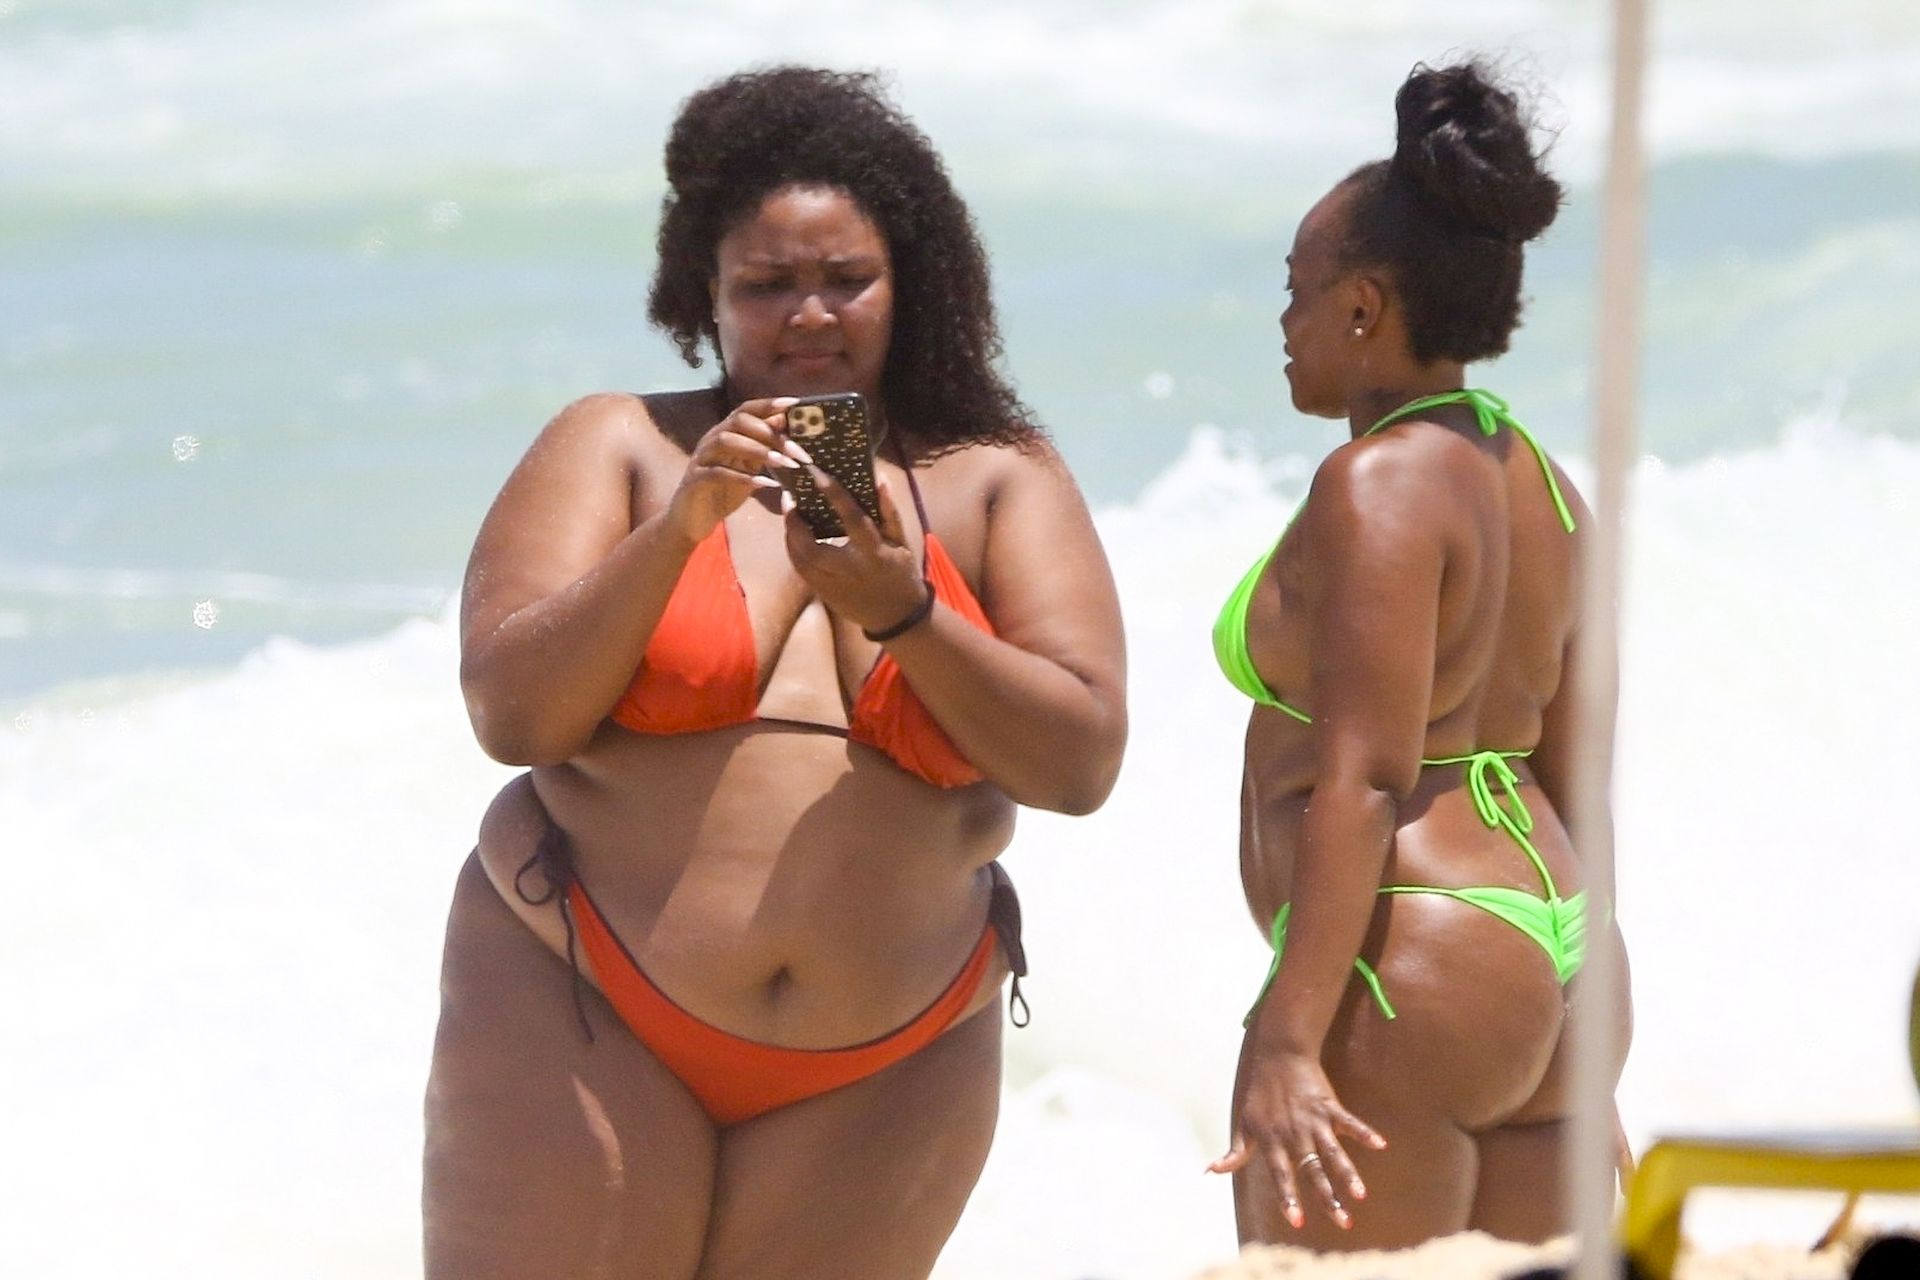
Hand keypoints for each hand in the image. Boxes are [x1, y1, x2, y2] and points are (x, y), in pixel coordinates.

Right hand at [665, 398, 802, 542]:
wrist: (693, 520)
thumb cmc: (724, 491)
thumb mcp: (750, 467)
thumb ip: (764, 447)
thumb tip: (786, 425)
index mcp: (726, 432)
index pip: (747, 410)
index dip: (769, 405)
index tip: (795, 404)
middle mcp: (712, 439)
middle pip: (739, 421)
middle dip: (770, 433)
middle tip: (797, 451)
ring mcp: (701, 458)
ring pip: (726, 441)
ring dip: (758, 450)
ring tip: (784, 463)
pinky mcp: (695, 480)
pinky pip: (717, 472)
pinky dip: (742, 477)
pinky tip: (765, 483)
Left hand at [782, 466, 925, 634]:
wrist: (897, 617)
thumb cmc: (901, 573)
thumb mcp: (902, 541)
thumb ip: (889, 511)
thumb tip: (879, 479)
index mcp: (873, 553)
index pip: (852, 518)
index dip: (834, 494)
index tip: (815, 472)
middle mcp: (849, 570)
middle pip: (811, 546)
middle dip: (794, 522)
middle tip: (790, 499)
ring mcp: (833, 586)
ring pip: (800, 560)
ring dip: (790, 535)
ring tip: (789, 513)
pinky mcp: (824, 595)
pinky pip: (801, 570)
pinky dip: (793, 550)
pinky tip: (794, 535)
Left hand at [1209, 1048, 1385, 1230]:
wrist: (1278, 1055)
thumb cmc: (1259, 1093)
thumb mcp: (1243, 1123)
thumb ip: (1235, 1152)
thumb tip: (1211, 1172)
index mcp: (1273, 1140)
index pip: (1281, 1174)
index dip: (1288, 1197)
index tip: (1297, 1221)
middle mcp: (1295, 1134)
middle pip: (1313, 1171)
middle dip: (1327, 1198)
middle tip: (1343, 1223)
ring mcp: (1314, 1120)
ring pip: (1333, 1152)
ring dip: (1348, 1173)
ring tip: (1360, 1196)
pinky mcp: (1329, 1106)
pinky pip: (1349, 1121)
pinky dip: (1364, 1132)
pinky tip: (1380, 1144)